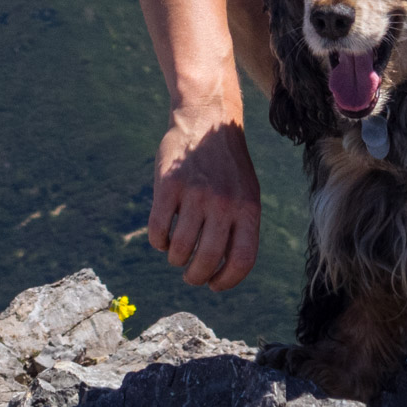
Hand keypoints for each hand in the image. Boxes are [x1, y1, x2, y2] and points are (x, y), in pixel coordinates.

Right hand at [148, 110, 259, 290]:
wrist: (207, 121)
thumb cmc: (228, 167)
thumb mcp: (247, 194)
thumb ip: (241, 228)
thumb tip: (225, 270)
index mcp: (247, 208)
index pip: (242, 260)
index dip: (227, 280)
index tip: (214, 285)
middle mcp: (223, 203)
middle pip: (208, 259)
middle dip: (196, 276)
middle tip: (191, 277)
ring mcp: (195, 194)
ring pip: (180, 249)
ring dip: (176, 260)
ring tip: (177, 255)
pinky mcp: (168, 185)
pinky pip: (158, 229)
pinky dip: (158, 242)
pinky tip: (162, 239)